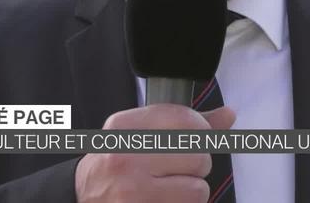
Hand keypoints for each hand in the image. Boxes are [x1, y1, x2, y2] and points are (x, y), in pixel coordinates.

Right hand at [75, 104, 235, 202]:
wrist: (81, 197)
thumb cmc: (116, 163)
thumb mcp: (139, 133)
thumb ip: (184, 123)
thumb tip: (229, 115)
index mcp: (125, 128)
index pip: (184, 120)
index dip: (200, 130)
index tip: (195, 138)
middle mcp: (126, 158)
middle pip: (198, 156)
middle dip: (196, 165)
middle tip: (176, 168)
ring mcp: (133, 191)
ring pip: (198, 189)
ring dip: (191, 190)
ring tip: (169, 187)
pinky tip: (164, 200)